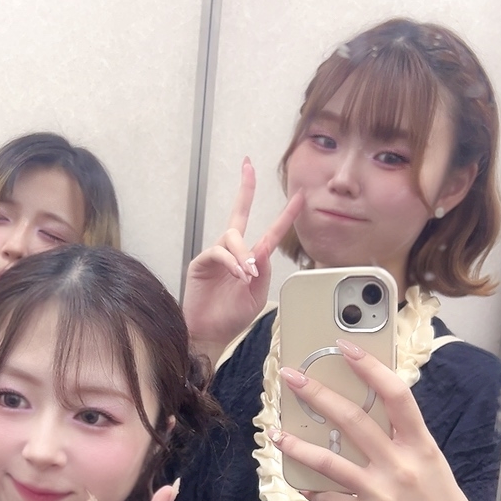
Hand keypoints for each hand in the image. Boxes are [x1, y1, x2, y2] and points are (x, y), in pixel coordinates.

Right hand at [182, 158, 302, 365]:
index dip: (285, 214)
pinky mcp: (201, 262)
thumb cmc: (231, 317)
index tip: (299, 196)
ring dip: (242, 254)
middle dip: (245, 189)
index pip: (270, 231)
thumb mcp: (257, 296)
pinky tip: (238, 274)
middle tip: (248, 166)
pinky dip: (231, 261)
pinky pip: (218, 251)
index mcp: (251, 260)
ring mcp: (216, 255)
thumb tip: (263, 248)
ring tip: (247, 274)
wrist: (210, 334)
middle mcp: (233, 252)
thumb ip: (263, 272)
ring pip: (232, 236)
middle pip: (239, 213)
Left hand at [274, 343, 482, 500]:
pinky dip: (311, 488)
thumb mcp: (429, 456)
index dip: (370, 368)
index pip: (395, 395)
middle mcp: (399, 464)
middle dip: (317, 395)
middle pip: (352, 420)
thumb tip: (366, 405)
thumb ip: (401, 434)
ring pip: (329, 462)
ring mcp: (380, 492)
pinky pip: (330, 499)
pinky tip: (298, 480)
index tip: (344, 347)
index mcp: (419, 443)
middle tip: (291, 377)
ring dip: (297, 446)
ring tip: (276, 433)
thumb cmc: (438, 495)